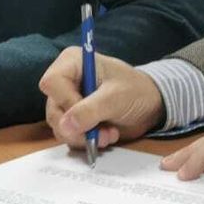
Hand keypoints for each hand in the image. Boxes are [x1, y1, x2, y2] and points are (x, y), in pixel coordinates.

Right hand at [38, 47, 164, 151]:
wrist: (151, 105)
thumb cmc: (136, 90)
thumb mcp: (116, 97)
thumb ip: (90, 110)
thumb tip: (64, 126)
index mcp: (73, 62)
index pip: (52, 83)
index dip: (66, 102)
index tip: (87, 115)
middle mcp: (65, 81)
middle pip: (54, 109)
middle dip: (78, 127)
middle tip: (102, 133)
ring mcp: (68, 101)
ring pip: (59, 126)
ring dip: (84, 137)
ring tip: (109, 134)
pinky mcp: (74, 119)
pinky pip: (68, 136)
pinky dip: (86, 141)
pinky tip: (106, 136)